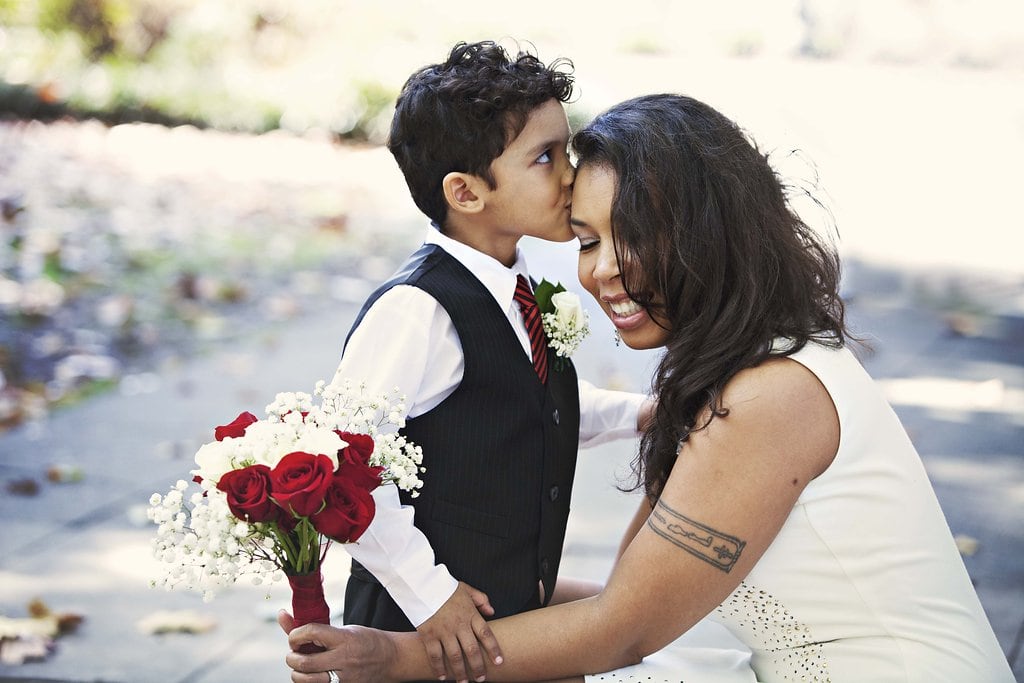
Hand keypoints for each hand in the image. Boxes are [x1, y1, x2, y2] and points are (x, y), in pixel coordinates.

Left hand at [278, 610, 397, 682]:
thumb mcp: (343, 629)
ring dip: (297, 673)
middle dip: (292, 658)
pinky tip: (313, 675)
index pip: (312, 632)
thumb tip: (282, 615)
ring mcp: (345, 678)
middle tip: (294, 654)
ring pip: (307, 680)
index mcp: (344, 638)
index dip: (295, 634)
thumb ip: (314, 628)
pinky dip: (309, 682)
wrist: (391, 658)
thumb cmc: (365, 640)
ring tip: (302, 666)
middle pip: (304, 662)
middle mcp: (344, 659)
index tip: (294, 637)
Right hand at [417, 581, 502, 681]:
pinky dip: (439, 668)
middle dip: (478, 667)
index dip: (493, 649)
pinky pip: (435, 655)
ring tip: (463, 682)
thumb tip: (492, 610)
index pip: (486, 634)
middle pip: (472, 650)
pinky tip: (443, 676)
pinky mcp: (429, 634)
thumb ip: (481, 599)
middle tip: (481, 679)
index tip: (499, 662)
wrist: (423, 584)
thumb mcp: (466, 589)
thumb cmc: (445, 587)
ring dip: (460, 672)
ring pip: (455, 656)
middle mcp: (459, 624)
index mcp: (470, 614)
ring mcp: (443, 631)